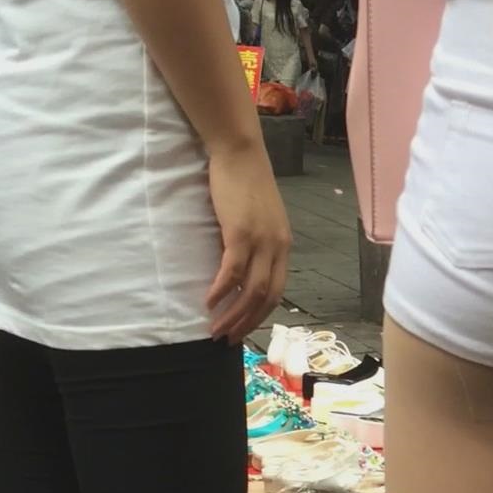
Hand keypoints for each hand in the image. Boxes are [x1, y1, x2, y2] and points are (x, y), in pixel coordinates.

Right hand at [206, 141, 291, 342]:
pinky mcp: (240, 232)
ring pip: (250, 289)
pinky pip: (232, 270)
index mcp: (284, 246)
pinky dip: (220, 290)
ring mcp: (261, 241)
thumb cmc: (245, 183)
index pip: (277, 291)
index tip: (244, 330)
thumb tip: (238, 269)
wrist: (240, 153)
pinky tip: (208, 302)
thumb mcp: (258, 219)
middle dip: (247, 323)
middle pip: (267, 297)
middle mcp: (278, 247)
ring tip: (215, 329)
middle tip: (228, 339)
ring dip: (233, 314)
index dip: (261, 314)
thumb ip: (255, 243)